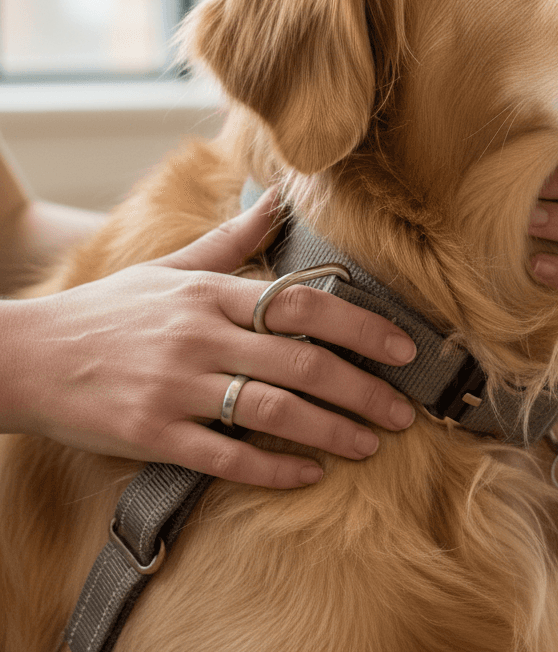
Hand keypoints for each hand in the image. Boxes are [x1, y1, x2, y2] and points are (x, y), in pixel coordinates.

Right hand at [0, 189, 416, 488]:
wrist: (23, 357)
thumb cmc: (108, 310)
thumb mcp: (171, 266)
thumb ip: (233, 238)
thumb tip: (281, 197)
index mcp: (212, 293)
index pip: (304, 305)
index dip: (361, 327)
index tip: (402, 348)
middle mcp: (200, 336)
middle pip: (302, 362)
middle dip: (362, 389)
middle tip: (404, 410)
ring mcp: (175, 387)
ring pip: (273, 410)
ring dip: (331, 431)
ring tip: (370, 444)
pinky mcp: (151, 435)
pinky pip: (225, 457)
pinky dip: (273, 469)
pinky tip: (309, 475)